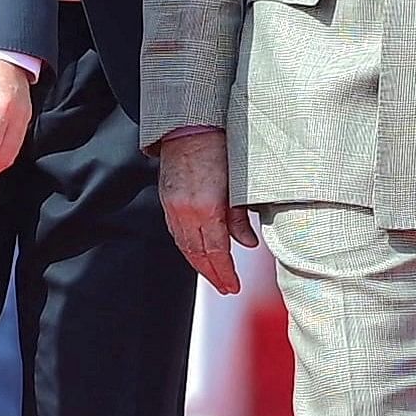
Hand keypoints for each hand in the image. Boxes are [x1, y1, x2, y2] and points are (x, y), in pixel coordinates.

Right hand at [157, 127, 254, 293]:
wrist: (190, 127)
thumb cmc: (218, 149)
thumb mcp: (238, 184)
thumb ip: (240, 217)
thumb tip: (248, 243)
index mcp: (206, 208)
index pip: (216, 252)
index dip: (225, 273)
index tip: (234, 286)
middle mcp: (186, 212)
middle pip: (198, 255)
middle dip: (212, 275)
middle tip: (226, 288)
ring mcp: (173, 207)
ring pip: (184, 246)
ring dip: (199, 264)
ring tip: (214, 276)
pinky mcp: (167, 201)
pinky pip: (176, 233)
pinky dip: (188, 248)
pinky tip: (197, 252)